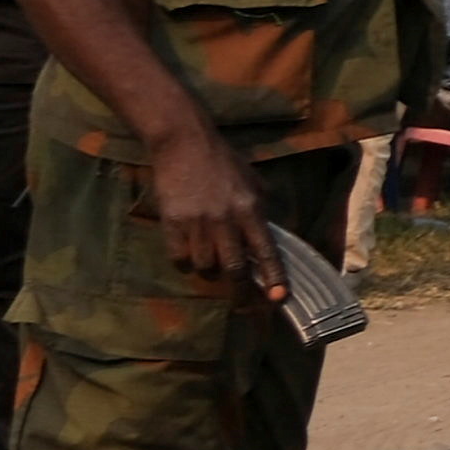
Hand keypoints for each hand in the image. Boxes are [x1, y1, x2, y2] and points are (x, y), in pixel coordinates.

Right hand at [146, 127, 274, 293]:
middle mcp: (225, 220)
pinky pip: (179, 258)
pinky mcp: (171, 224)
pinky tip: (190, 252)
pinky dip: (185, 261)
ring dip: (211, 271)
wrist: (184, 144)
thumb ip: (261, 212)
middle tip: (244, 305)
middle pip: (234, 268)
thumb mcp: (254, 183)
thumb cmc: (224, 163)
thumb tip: (269, 242)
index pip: (266, 251)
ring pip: (205, 267)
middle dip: (240, 291)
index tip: (278, 298)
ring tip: (214, 262)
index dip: (273, 277)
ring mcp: (196, 224)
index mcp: (251, 209)